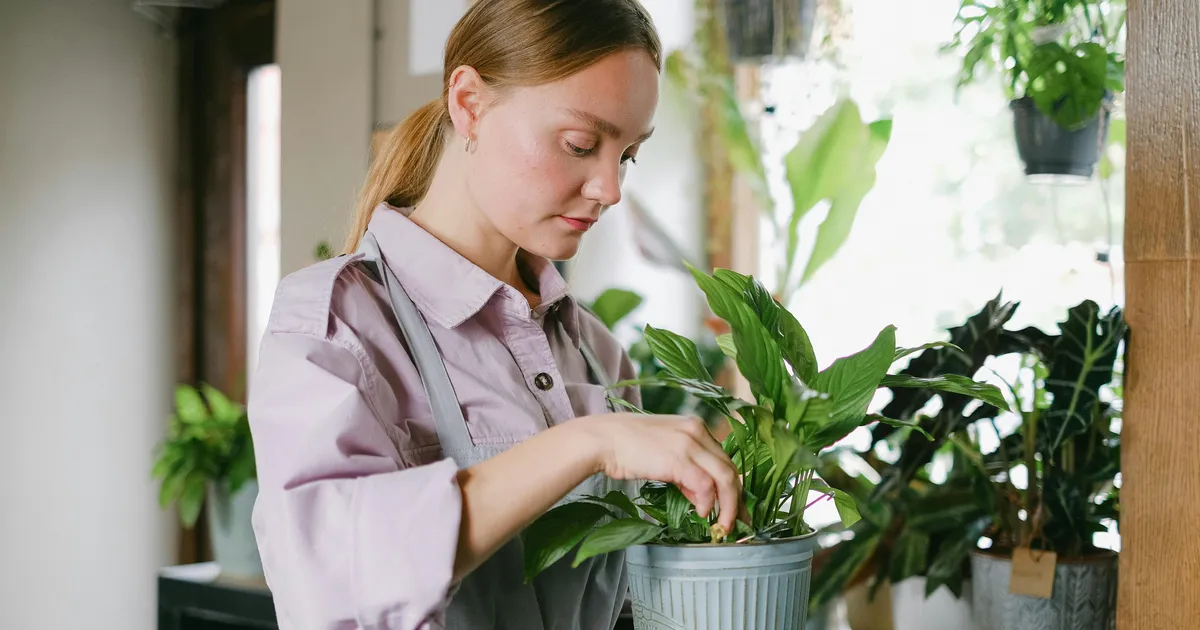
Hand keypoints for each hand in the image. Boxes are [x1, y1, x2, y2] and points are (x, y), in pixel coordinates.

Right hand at [576, 413, 741, 533]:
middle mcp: (697, 432)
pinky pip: (705, 485)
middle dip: (737, 500)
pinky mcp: (679, 460)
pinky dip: (708, 503)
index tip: (736, 509)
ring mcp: (689, 444)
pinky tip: (701, 513)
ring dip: (728, 506)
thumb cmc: (627, 447)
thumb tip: (702, 497)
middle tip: (738, 523)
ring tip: (722, 526)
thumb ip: (686, 471)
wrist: (603, 440)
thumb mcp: (665, 454)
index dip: (733, 487)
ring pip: (725, 478)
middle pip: (730, 469)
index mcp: (695, 427)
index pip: (724, 460)